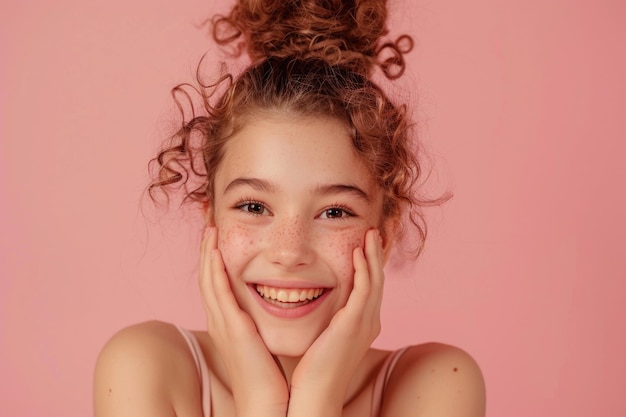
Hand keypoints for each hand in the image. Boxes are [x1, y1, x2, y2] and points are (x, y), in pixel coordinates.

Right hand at [199, 227, 288, 416]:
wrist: (267, 401)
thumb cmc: (271, 374)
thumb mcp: (264, 339)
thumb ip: (264, 320)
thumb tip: (281, 303)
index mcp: (229, 321)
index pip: (217, 281)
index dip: (215, 257)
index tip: (219, 233)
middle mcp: (221, 320)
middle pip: (207, 275)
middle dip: (207, 248)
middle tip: (209, 221)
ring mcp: (222, 323)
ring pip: (208, 279)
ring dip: (208, 252)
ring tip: (210, 227)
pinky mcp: (230, 328)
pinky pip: (218, 293)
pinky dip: (215, 270)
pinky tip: (216, 251)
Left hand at [288, 229, 384, 414]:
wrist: (313, 393)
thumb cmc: (311, 369)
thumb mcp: (323, 337)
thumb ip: (324, 318)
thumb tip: (308, 301)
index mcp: (362, 324)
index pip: (370, 288)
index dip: (369, 265)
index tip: (364, 244)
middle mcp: (369, 322)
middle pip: (378, 280)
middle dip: (376, 255)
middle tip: (373, 233)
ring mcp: (365, 323)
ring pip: (375, 281)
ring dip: (372, 255)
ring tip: (370, 234)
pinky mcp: (355, 324)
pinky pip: (365, 289)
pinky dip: (364, 269)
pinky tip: (358, 252)